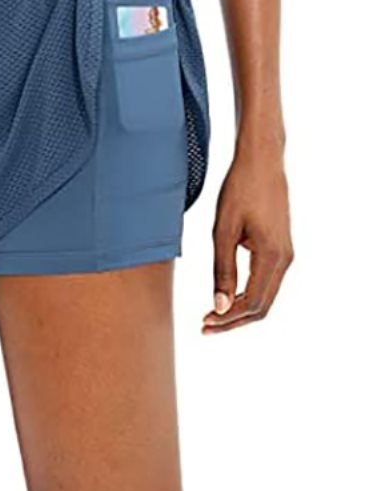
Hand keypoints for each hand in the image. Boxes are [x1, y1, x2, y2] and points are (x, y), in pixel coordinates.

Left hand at [203, 147, 293, 333]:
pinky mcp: (281, 248)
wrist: (261, 163)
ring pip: (265, 296)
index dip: (227, 318)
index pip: (251, 304)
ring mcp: (286, 254)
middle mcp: (285, 260)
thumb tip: (218, 305)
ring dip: (239, 309)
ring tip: (211, 314)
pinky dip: (247, 294)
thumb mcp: (223, 230)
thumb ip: (222, 269)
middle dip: (233, 320)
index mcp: (272, 257)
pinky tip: (225, 296)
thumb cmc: (238, 191)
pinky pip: (266, 282)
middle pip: (262, 307)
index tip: (203, 322)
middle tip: (204, 326)